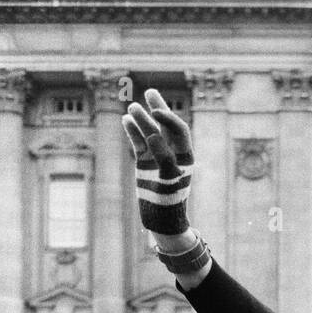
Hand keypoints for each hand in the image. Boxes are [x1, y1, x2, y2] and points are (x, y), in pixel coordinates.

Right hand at [122, 89, 193, 238]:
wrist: (161, 219)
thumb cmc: (171, 201)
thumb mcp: (170, 179)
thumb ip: (164, 156)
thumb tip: (152, 135)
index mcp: (185, 154)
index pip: (179, 129)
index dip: (169, 118)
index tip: (156, 112)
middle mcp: (172, 152)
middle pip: (165, 125)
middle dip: (158, 108)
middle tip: (151, 92)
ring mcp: (156, 156)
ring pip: (148, 132)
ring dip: (141, 119)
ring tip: (132, 108)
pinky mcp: (144, 163)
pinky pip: (137, 142)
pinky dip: (132, 132)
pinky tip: (126, 120)